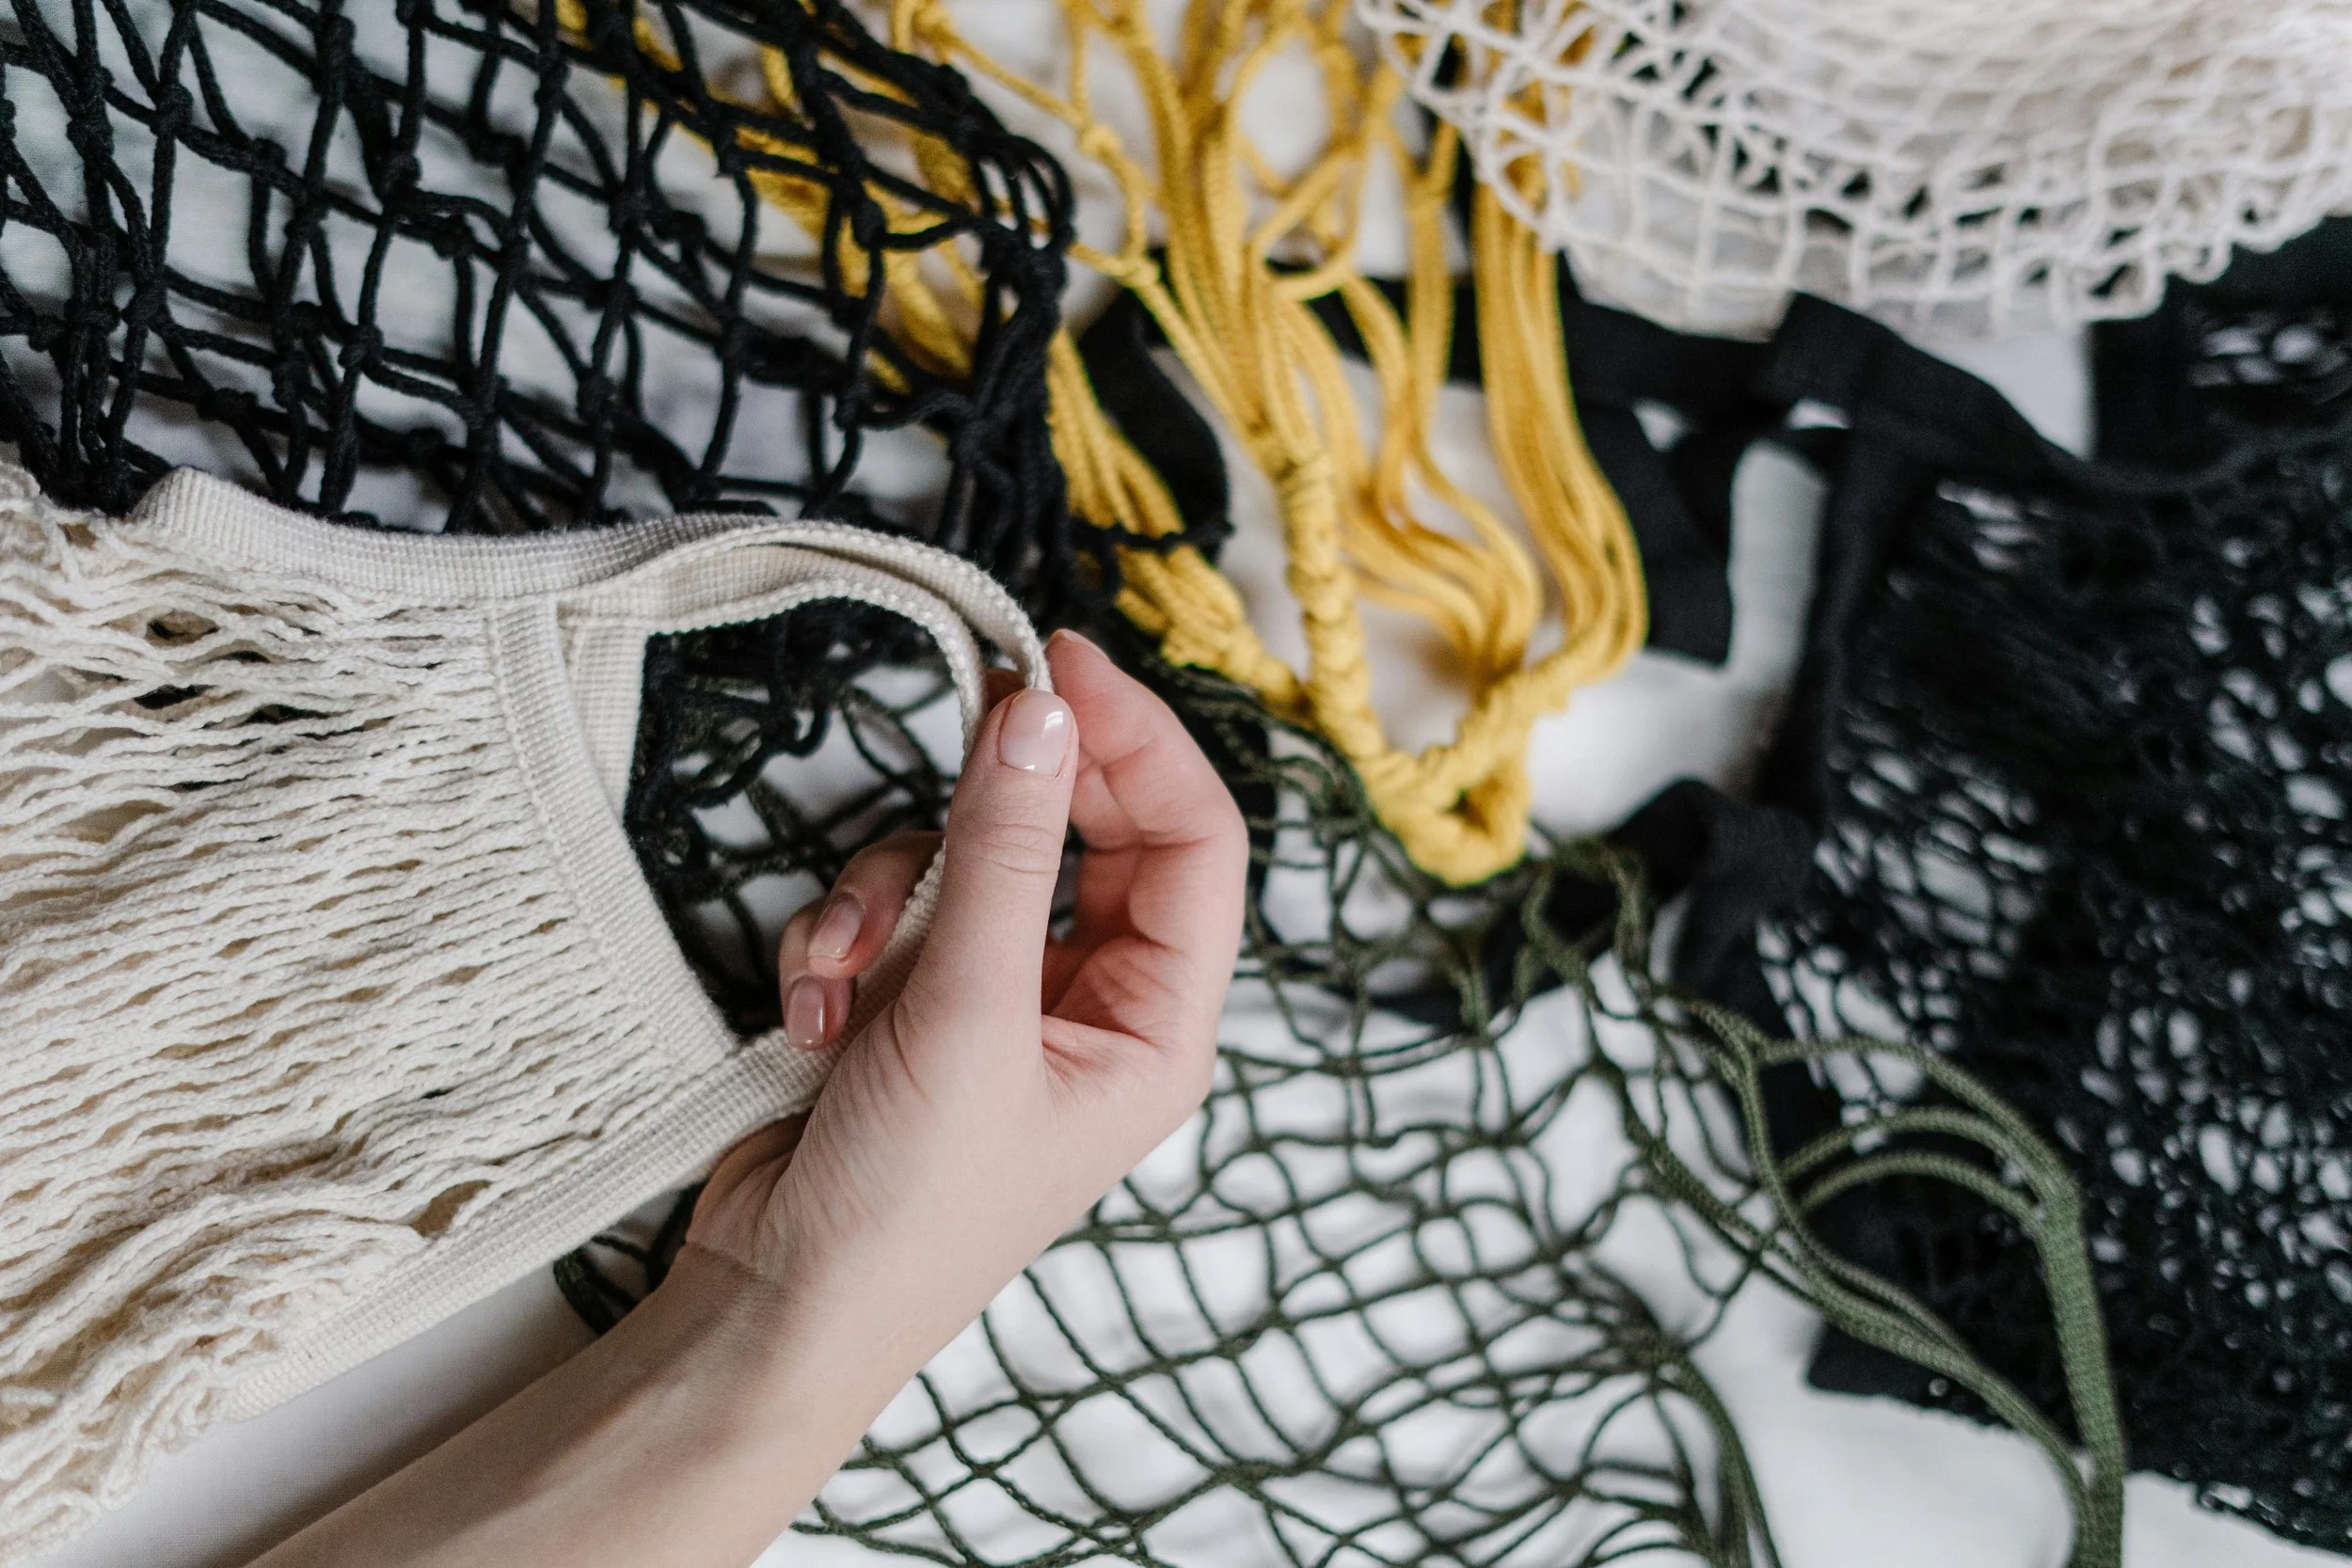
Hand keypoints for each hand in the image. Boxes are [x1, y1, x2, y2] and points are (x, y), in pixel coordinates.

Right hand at [682, 627, 1247, 1396]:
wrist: (772, 1314)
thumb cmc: (905, 1213)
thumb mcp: (964, 1017)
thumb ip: (1000, 852)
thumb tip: (1039, 710)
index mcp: (1160, 1025)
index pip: (1196, 843)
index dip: (1144, 741)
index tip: (1066, 663)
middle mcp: (1096, 1002)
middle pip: (1086, 828)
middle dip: (1010, 791)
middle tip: (973, 701)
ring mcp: (1000, 997)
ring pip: (969, 856)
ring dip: (889, 889)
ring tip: (843, 971)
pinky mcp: (913, 999)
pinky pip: (892, 905)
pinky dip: (838, 942)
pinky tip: (808, 1021)